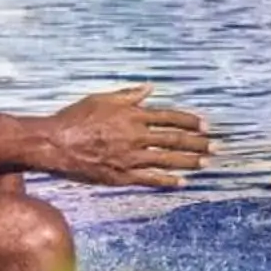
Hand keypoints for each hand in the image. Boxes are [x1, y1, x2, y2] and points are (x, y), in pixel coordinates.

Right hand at [43, 85, 212, 188]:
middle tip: (215, 147)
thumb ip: (129, 95)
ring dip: (189, 162)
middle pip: (174, 140)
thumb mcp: (102, 98)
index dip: (190, 122)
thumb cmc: (75, 117)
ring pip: (167, 160)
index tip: (206, 126)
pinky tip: (182, 182)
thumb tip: (150, 88)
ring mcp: (130, 157)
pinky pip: (150, 179)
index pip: (170, 118)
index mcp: (132, 115)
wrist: (55, 143)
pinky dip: (167, 180)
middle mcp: (136, 136)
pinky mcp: (121, 175)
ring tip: (206, 163)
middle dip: (198, 143)